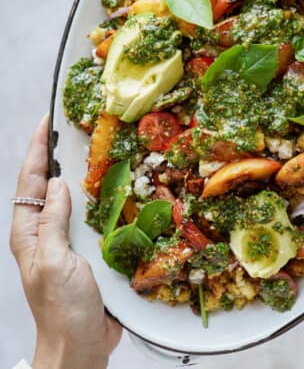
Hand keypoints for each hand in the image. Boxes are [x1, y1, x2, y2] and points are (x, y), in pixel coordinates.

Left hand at [10, 115, 121, 368]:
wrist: (80, 343)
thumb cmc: (64, 308)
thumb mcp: (55, 261)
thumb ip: (53, 222)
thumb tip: (56, 183)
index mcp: (29, 234)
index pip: (29, 183)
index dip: (37, 151)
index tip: (48, 123)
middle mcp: (44, 232)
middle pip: (46, 186)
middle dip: (54, 156)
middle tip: (71, 130)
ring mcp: (65, 240)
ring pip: (68, 198)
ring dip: (76, 174)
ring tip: (90, 151)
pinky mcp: (85, 248)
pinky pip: (88, 215)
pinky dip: (96, 197)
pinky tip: (110, 188)